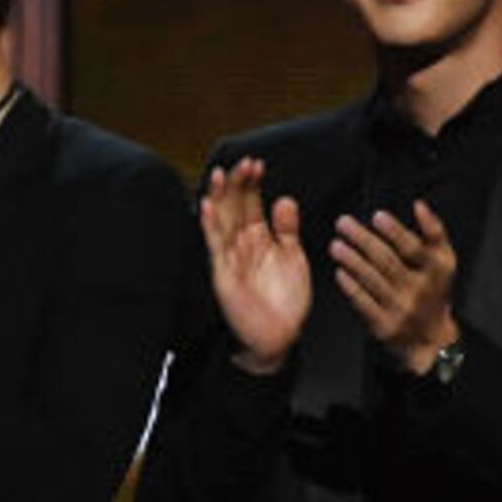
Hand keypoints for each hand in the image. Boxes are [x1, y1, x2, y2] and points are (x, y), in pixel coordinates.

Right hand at [201, 157, 310, 370]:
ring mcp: (230, 258)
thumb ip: (288, 229)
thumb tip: (284, 199)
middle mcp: (241, 245)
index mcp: (258, 238)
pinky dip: (210, 226)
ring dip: (218, 198)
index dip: (252, 183)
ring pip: (220, 221)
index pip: (250, 203)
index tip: (257, 165)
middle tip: (244, 163)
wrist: (280, 337)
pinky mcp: (223, 274)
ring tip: (219, 174)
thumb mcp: (294, 257)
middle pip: (233, 206)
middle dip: (237, 184)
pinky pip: (215, 247)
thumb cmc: (285, 302)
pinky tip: (208, 206)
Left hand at [331, 200, 459, 372]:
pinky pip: (363, 303)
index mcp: (435, 270)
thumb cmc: (435, 291)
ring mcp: (400, 309)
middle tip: (343, 223)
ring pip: (372, 280)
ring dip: (351, 260)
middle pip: (387, 261)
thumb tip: (419, 205)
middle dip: (363, 240)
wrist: (432, 338)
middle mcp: (418, 289)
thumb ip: (434, 231)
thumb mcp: (444, 260)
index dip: (395, 231)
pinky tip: (339, 272)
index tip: (377, 216)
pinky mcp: (384, 325)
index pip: (413, 247)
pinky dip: (350, 286)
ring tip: (336, 245)